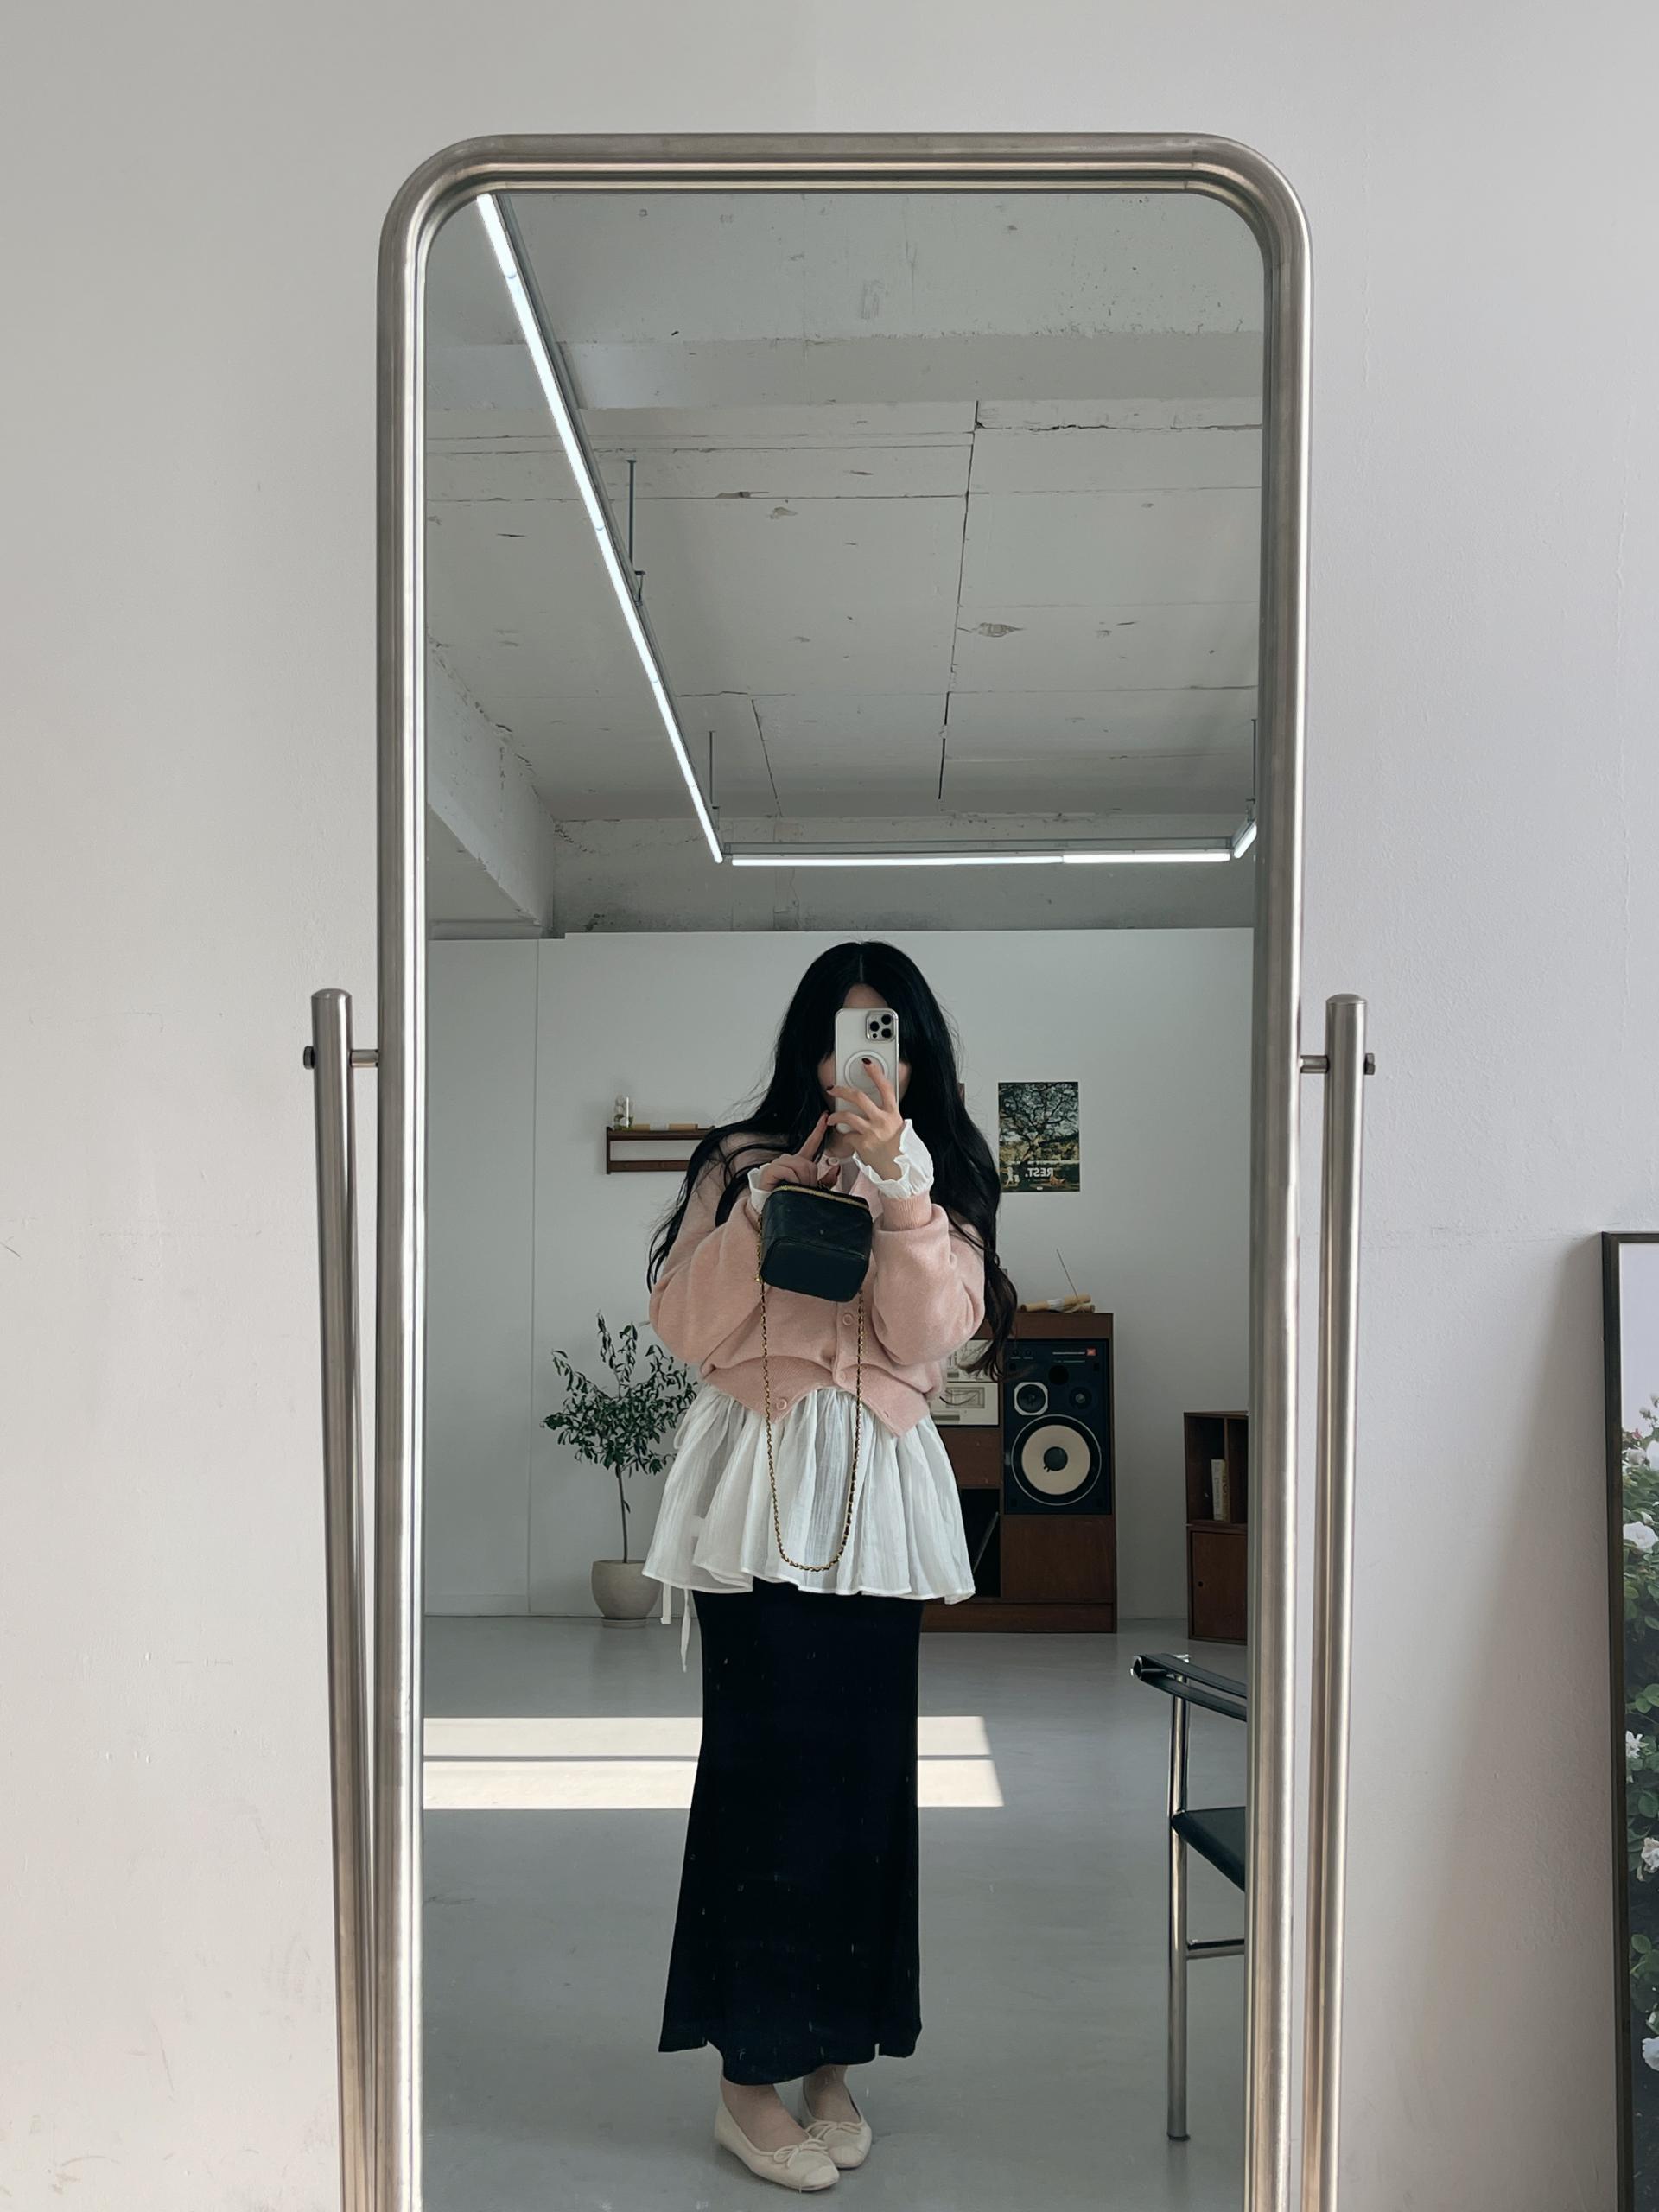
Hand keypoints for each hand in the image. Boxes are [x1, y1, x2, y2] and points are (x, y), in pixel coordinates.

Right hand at [755, 1112, 837, 1192]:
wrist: (771, 1208)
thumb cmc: (790, 1198)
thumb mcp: (813, 1190)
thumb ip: (827, 1180)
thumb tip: (837, 1168)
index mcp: (799, 1162)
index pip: (811, 1143)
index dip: (819, 1129)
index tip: (826, 1116)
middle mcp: (788, 1159)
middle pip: (808, 1163)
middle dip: (810, 1180)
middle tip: (802, 1190)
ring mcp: (778, 1163)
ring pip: (800, 1167)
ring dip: (801, 1182)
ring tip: (794, 1190)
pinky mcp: (770, 1169)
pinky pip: (789, 1172)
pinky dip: (792, 1182)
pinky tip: (785, 1187)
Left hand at [827, 1060, 905, 1181]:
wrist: (901, 1170)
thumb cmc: (900, 1149)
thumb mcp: (899, 1127)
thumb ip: (888, 1115)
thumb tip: (878, 1106)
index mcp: (893, 1113)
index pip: (885, 1087)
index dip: (875, 1073)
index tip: (867, 1063)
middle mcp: (882, 1120)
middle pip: (859, 1097)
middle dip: (842, 1090)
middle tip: (834, 1088)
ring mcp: (872, 1132)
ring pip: (847, 1115)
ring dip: (835, 1115)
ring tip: (831, 1117)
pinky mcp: (862, 1144)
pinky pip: (848, 1136)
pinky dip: (845, 1137)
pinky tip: (846, 1138)